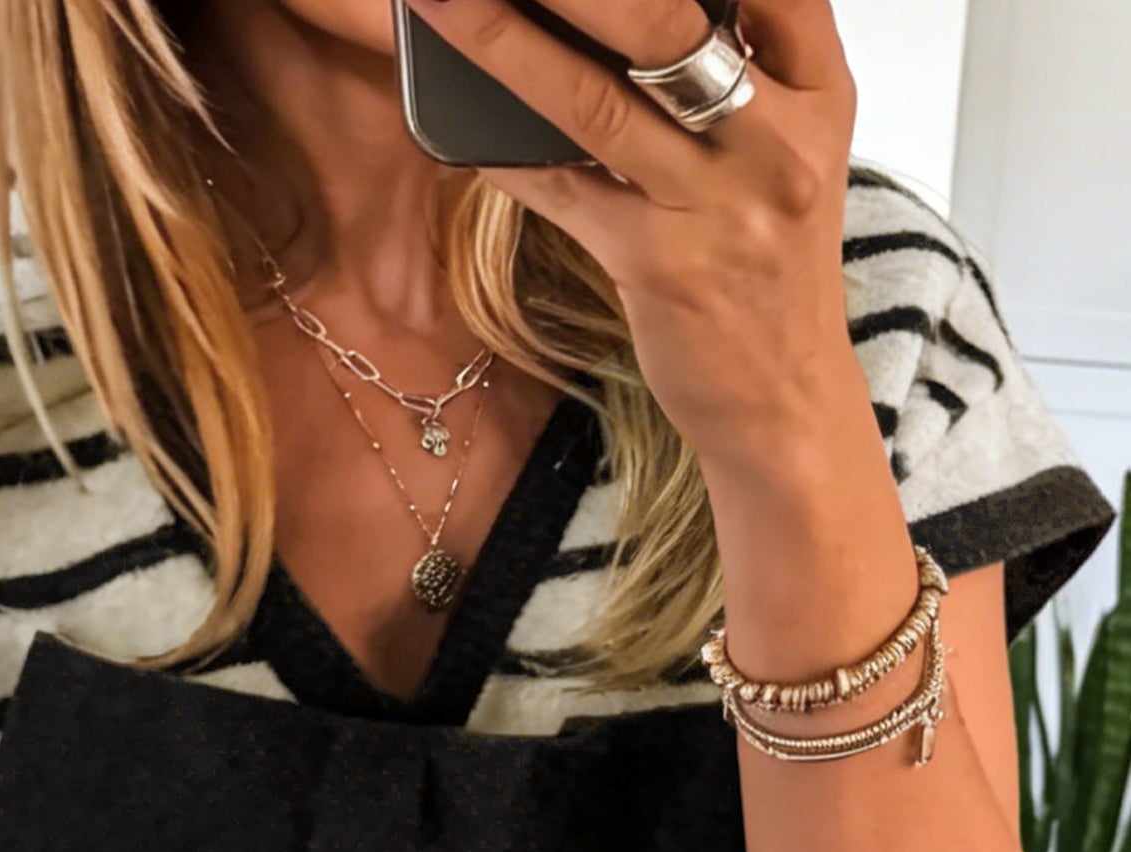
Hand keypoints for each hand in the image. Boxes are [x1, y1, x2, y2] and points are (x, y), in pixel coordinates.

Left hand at [398, 0, 861, 463]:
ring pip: (595, 99)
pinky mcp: (661, 265)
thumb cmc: (771, 268)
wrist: (787, 403)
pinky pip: (562, 190)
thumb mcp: (786, 149)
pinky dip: (503, 153)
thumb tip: (626, 18)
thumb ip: (739, 66)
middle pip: (660, 17)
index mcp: (817, 87)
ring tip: (442, 2)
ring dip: (504, 43)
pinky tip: (454, 122)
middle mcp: (777, 136)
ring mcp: (719, 204)